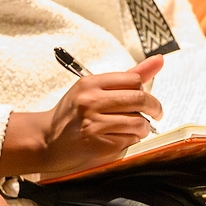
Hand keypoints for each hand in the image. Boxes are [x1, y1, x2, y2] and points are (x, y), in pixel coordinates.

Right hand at [11, 55, 164, 177]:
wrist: (46, 141)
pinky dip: (131, 141)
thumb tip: (159, 60)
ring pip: (139, 122)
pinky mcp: (99, 145)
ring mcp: (94, 124)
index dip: (144, 90)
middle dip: (155, 108)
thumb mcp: (93, 90)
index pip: (133, 79)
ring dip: (143, 128)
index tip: (147, 99)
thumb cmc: (73, 115)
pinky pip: (130, 140)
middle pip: (140, 99)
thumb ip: (127, 78)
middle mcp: (90, 102)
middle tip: (156, 114)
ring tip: (133, 129)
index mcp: (90, 84)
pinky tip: (120, 140)